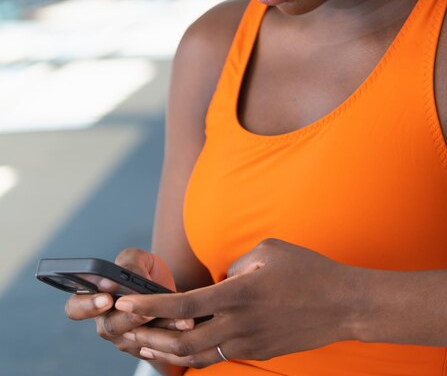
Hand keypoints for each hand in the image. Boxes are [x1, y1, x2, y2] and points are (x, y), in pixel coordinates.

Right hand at [65, 248, 193, 358]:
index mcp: (95, 297)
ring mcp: (122, 338)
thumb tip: (128, 276)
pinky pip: (153, 346)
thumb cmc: (144, 271)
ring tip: (180, 317)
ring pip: (135, 339)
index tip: (106, 297)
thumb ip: (131, 262)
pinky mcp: (143, 348)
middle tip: (146, 310)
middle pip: (108, 327)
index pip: (76, 307)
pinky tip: (184, 323)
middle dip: (130, 318)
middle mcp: (104, 320)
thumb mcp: (138, 259)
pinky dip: (170, 334)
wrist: (166, 289)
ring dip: (159, 327)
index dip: (87, 305)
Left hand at [114, 239, 358, 367]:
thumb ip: (235, 264)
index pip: (182, 304)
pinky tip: (180, 351)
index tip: (125, 304)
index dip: (149, 306)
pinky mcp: (258, 352)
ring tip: (142, 344)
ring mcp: (248, 343)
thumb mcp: (268, 250)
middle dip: (147, 336)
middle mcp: (238, 323)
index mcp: (237, 294)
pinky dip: (192, 357)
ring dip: (165, 352)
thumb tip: (220, 278)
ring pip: (196, 357)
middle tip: (123, 331)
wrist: (343, 305)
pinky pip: (217, 359)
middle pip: (181, 341)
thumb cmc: (307, 270)